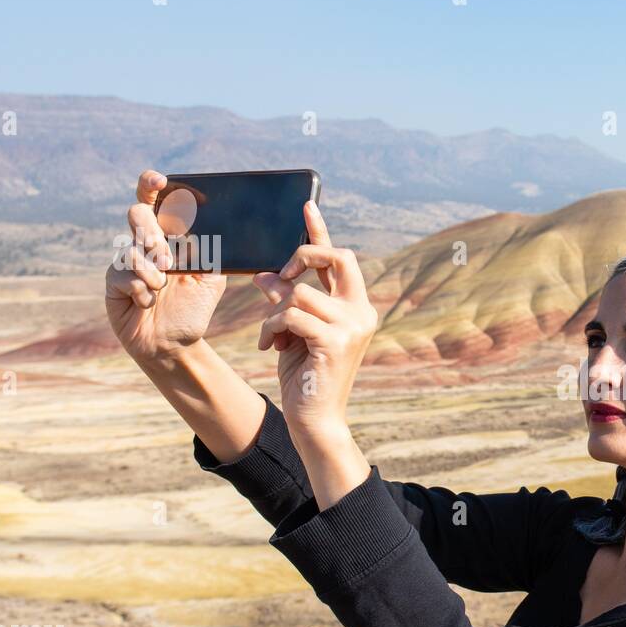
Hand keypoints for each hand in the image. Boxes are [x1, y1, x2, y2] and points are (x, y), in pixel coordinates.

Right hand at [105, 170, 226, 360]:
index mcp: (168, 237)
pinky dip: (141, 290)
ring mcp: (126, 262)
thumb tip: (205, 227)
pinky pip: (122, 275)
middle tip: (167, 259)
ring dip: (151, 270)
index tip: (160, 180)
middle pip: (137, 214)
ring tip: (162, 287)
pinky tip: (148, 303)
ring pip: (130, 248)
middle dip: (152, 233)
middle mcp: (144, 244)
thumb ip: (209, 251)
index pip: (155, 201)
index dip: (151, 185)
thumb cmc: (193, 308)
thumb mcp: (212, 278)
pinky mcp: (114, 283)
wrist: (176, 343)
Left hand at [254, 201, 377, 447]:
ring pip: (300, 291)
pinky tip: (271, 347)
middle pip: (336, 257)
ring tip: (272, 337)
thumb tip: (264, 274)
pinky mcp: (336, 341)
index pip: (339, 260)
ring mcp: (352, 326)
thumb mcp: (292, 331)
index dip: (321, 231)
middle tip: (281, 273)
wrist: (314, 420)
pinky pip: (291, 314)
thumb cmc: (305, 377)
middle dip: (303, 255)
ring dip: (275, 312)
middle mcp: (361, 312)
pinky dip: (272, 328)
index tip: (307, 206)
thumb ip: (286, 301)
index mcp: (355, 307)